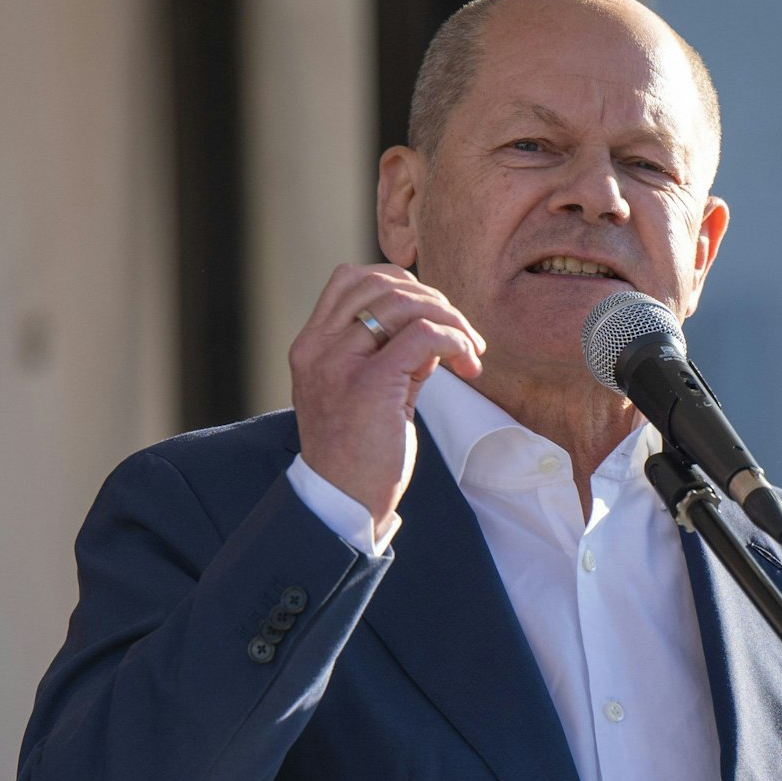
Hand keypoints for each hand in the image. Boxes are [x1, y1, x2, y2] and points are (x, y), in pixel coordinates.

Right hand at [290, 264, 483, 539]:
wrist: (343, 501)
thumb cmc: (359, 452)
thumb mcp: (368, 392)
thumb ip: (392, 355)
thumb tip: (431, 329)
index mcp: (311, 345)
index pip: (350, 279)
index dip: (400, 283)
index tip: (432, 313)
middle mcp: (318, 348)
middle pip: (380, 283)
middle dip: (433, 300)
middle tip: (462, 333)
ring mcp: (340, 363)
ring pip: (402, 303)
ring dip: (450, 319)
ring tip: (470, 350)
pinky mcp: (370, 384)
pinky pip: (423, 336)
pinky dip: (454, 340)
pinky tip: (467, 362)